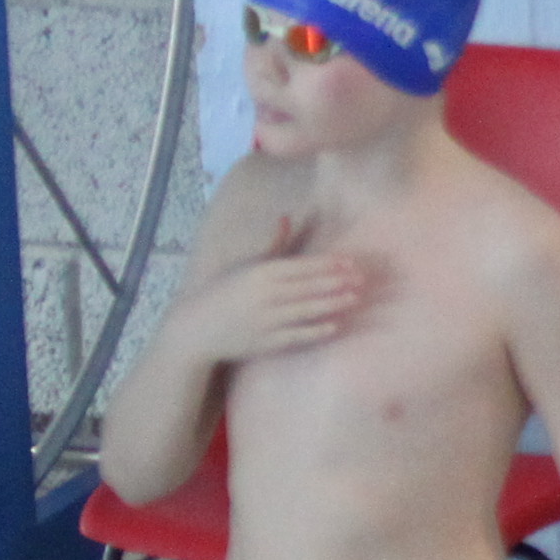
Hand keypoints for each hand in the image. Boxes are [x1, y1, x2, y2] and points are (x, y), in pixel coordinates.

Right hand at [195, 222, 372, 360]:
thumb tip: (286, 217)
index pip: (301, 267)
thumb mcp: (244, 264)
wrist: (196, 327)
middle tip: (362, 279)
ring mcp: (266, 320)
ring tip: (355, 297)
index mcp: (259, 273)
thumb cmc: (223, 291)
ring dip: (333, 303)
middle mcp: (264, 295)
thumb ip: (271, 244)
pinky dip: (316, 330)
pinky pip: (297, 335)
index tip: (350, 262)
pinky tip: (336, 325)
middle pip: (308, 287)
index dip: (327, 264)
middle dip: (337, 282)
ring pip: (306, 310)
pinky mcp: (267, 342)